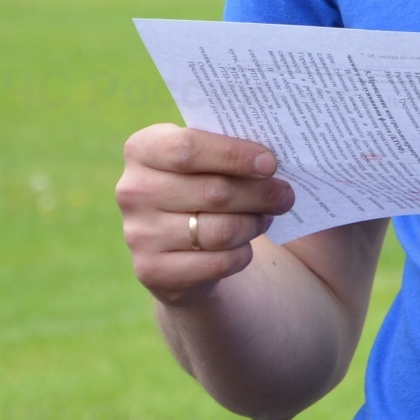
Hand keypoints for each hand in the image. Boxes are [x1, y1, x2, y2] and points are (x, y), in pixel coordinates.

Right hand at [116, 125, 294, 305]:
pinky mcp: (151, 271)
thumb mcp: (209, 159)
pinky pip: (216, 263)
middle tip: (286, 194)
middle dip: (260, 194)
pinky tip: (246, 245)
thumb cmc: (203, 184)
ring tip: (266, 217)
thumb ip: (231, 151)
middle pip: (213, 191)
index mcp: (143, 149)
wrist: (177, 242)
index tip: (270, 164)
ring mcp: (138, 234)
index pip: (188, 148)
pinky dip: (241, 254)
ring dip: (253, 224)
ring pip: (219, 231)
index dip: (234, 155)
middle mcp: (133, 190)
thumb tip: (272, 161)